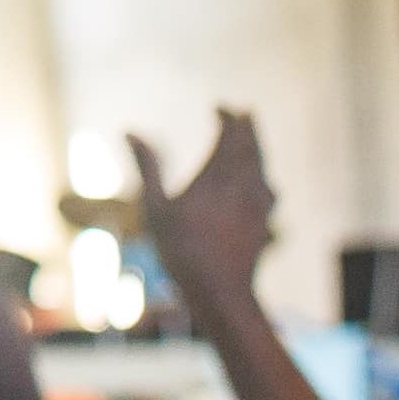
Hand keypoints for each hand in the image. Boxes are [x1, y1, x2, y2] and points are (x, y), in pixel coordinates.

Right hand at [127, 110, 278, 292]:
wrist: (221, 291)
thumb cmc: (181, 250)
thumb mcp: (155, 208)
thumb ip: (147, 166)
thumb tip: (129, 131)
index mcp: (218, 174)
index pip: (232, 132)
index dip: (228, 117)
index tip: (219, 108)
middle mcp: (244, 183)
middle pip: (253, 144)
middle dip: (247, 126)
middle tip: (243, 113)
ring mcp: (258, 203)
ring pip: (263, 165)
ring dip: (258, 147)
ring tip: (251, 140)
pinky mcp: (264, 222)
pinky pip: (269, 188)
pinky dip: (263, 175)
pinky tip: (261, 182)